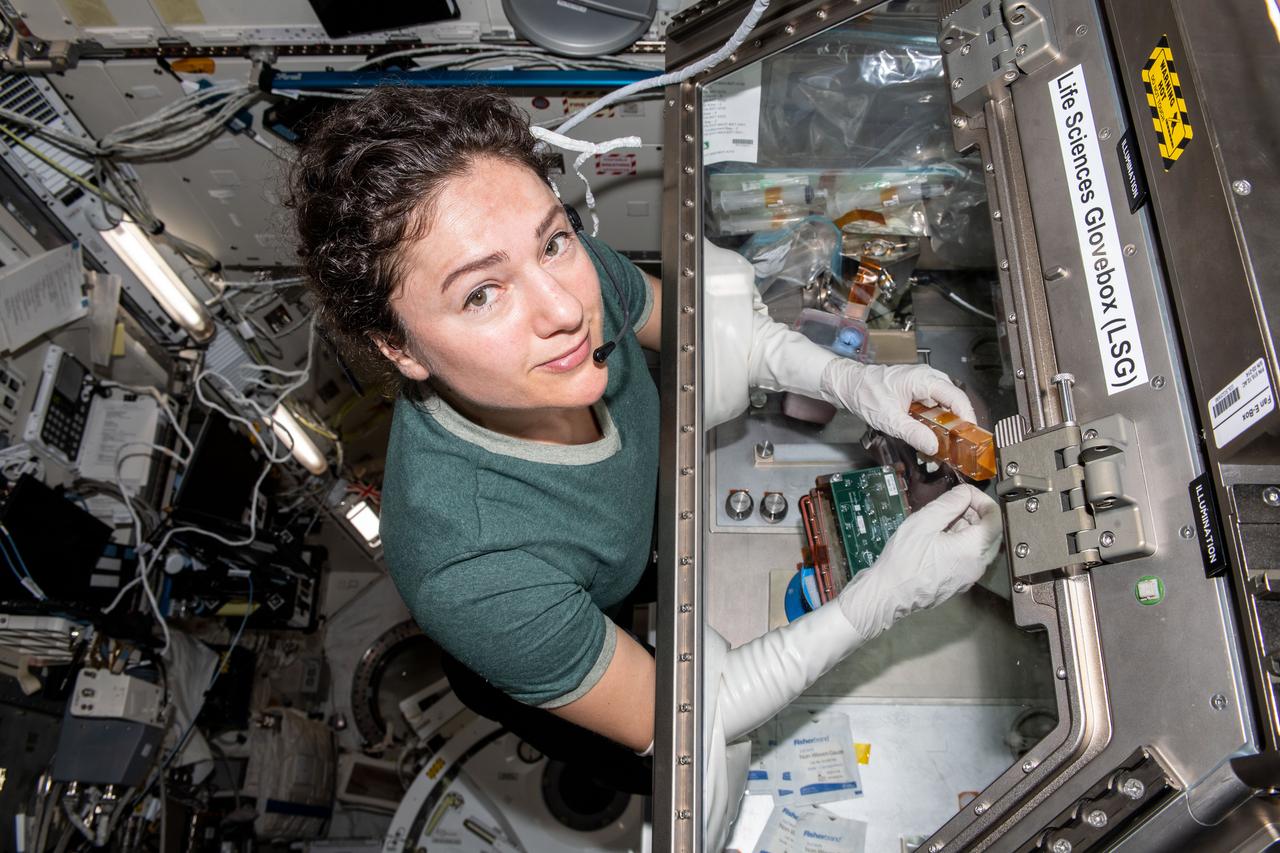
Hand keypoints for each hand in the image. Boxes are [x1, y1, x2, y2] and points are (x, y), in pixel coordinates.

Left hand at [819, 361, 976, 455]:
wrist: (848, 385)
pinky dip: (935, 421)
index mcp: (923, 379)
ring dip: (946, 424)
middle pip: (954, 401)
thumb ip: (913, 433)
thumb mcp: (889, 419)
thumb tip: (933, 446)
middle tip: (959, 444)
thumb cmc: (865, 393)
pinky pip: (933, 406)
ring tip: (946, 443)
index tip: (971, 435)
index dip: (967, 417)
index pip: (957, 397)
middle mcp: (927, 378)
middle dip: (958, 424)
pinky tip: (931, 436)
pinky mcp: (917, 392)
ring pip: (944, 405)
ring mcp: (923, 384)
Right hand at [837, 484, 1001, 637]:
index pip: (995, 518)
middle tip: (953, 504)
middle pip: (991, 532)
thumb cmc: (904, 559)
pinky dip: (962, 542)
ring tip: (942, 520)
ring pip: (980, 545)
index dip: (982, 500)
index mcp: (973, 549)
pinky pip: (970, 557)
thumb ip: (949, 504)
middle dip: (976, 513)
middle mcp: (978, 565)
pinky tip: (939, 538)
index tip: (963, 494)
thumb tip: (964, 493)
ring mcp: (970, 576)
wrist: (889, 594)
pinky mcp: (959, 582)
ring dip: (968, 527)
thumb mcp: (923, 522)